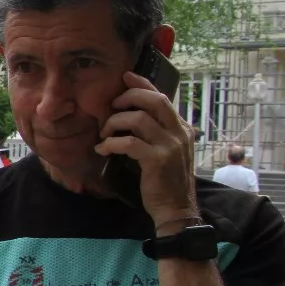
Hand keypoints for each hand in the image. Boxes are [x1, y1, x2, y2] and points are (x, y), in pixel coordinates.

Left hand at [96, 71, 197, 226]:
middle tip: (111, 107)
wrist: (175, 209)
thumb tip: (133, 115)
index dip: (142, 85)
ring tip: (104, 134)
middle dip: (128, 98)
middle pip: (154, 100)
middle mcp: (180, 133)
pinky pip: (128, 142)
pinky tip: (102, 149)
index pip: (162, 97)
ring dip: (114, 123)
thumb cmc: (165, 181)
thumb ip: (157, 133)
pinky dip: (110, 143)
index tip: (125, 77)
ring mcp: (170, 146)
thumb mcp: (166, 151)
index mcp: (182, 128)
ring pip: (137, 119)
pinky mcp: (158, 160)